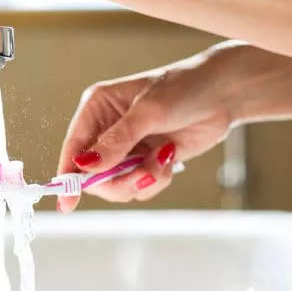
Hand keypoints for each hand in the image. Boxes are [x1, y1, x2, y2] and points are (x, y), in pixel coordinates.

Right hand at [57, 42, 245, 212]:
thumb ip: (116, 142)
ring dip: (141, 179)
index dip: (69, 176)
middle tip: (143, 173)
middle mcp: (106, 129)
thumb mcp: (148, 112)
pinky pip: (140, 186)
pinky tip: (169, 156)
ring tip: (162, 158)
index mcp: (97, 108)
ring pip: (117, 185)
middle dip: (118, 180)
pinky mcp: (145, 160)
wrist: (223, 94)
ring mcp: (126, 148)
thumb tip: (85, 165)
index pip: (73, 149)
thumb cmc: (184, 88)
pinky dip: (156, 178)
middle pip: (93, 176)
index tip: (68, 202)